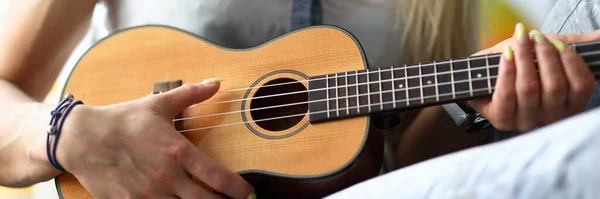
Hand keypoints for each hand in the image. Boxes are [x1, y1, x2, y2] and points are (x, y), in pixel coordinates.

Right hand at [56, 79, 253, 198]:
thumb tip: (217, 82)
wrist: (81, 139)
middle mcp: (167, 176)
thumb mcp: (158, 104)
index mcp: (177, 151)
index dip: (238, 189)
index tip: (247, 193)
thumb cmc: (123, 120)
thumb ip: (191, 95)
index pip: (217, 177)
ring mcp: (149, 194)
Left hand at [469, 24, 596, 131]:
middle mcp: (550, 118)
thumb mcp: (549, 54)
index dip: (572, 61)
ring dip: (525, 57)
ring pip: (529, 88)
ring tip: (521, 39)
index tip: (558, 43)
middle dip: (545, 55)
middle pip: (554, 86)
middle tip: (536, 36)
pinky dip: (507, 70)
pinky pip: (506, 94)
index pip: (582, 86)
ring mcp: (525, 122)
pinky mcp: (501, 120)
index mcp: (569, 106)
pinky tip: (507, 53)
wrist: (485, 72)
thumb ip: (574, 48)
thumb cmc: (521, 64)